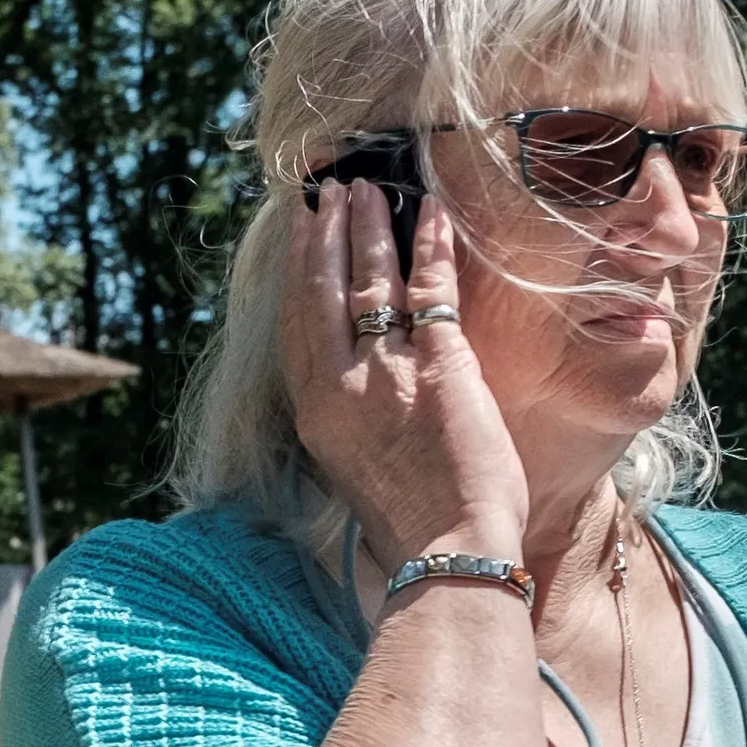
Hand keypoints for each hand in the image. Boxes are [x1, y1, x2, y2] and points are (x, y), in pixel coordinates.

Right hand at [281, 175, 527, 563]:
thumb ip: (351, 424)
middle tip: (329, 194)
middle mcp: (341, 388)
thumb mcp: (356, 473)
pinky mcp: (439, 369)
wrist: (448, 557)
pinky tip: (431, 213)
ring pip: (368, 282)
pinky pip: (430, 291)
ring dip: (369, 230)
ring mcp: (387, 375)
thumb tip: (360, 397)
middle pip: (321, 293)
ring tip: (369, 190)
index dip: (298, 273)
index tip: (301, 235)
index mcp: (317, 415)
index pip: (298, 327)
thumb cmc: (413, 529)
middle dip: (324, 236)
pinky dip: (430, 247)